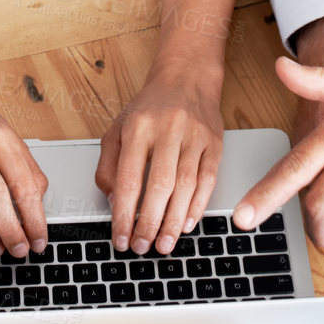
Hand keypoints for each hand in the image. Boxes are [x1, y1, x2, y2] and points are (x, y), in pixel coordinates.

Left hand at [96, 59, 223, 254]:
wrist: (186, 76)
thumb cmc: (150, 108)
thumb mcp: (118, 128)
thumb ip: (109, 164)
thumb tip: (113, 201)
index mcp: (138, 126)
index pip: (128, 178)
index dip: (123, 214)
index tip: (121, 238)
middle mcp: (167, 129)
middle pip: (159, 185)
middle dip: (149, 223)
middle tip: (142, 247)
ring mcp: (194, 136)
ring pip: (185, 186)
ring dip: (173, 221)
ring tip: (163, 244)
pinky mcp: (214, 143)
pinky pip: (208, 180)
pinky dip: (197, 207)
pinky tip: (185, 224)